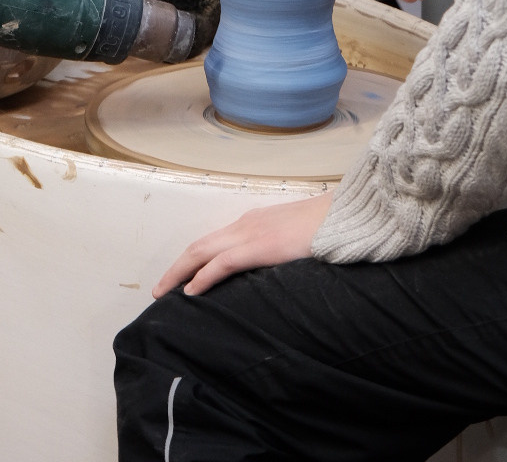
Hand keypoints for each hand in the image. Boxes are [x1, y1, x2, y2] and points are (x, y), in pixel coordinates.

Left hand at [155, 193, 333, 296]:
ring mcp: (252, 233)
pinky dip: (202, 276)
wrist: (347, 215)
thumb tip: (274, 272)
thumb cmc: (327, 230)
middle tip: (159, 290)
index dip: (193, 260)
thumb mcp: (296, 241)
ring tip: (165, 292)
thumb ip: (281, 252)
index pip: (214, 241)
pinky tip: (191, 291)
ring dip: (180, 272)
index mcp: (254, 222)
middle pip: (200, 246)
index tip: (180, 278)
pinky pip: (222, 262)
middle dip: (176, 267)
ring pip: (203, 252)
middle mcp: (246, 224)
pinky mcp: (261, 246)